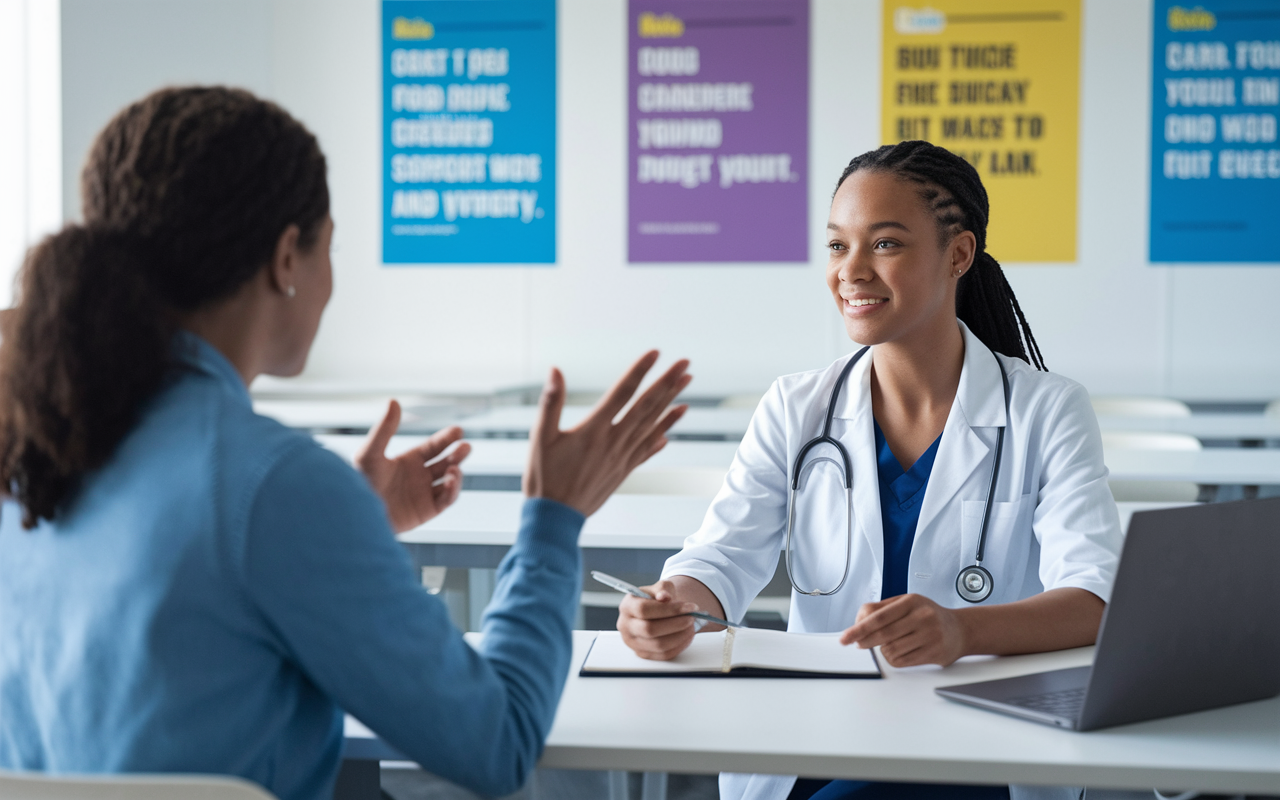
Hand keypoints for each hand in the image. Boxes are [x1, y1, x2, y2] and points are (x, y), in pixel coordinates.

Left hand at [356, 400, 471, 532]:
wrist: (356, 514)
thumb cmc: (357, 484)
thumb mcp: (370, 452)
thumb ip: (385, 428)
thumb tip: (393, 401)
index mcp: (407, 461)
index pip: (433, 447)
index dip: (447, 438)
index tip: (458, 431)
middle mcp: (418, 477)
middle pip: (446, 462)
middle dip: (458, 454)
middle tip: (465, 446)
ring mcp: (423, 494)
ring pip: (449, 481)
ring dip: (456, 473)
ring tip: (454, 468)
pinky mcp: (426, 512)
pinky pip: (446, 500)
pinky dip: (453, 490)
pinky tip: (450, 480)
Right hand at [523, 351, 690, 515]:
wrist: (556, 518)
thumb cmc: (544, 478)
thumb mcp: (539, 438)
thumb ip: (550, 403)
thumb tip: (555, 371)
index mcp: (593, 430)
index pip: (622, 392)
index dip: (639, 371)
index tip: (655, 353)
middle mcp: (613, 442)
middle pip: (646, 406)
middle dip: (667, 382)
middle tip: (685, 364)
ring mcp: (622, 457)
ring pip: (652, 424)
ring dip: (671, 403)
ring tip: (686, 385)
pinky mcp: (624, 470)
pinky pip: (648, 448)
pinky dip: (663, 433)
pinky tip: (673, 425)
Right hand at [617, 579, 698, 660]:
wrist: (657, 611)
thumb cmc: (658, 598)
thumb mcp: (660, 588)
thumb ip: (663, 589)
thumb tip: (664, 596)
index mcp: (626, 606)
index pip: (644, 609)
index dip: (669, 609)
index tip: (689, 607)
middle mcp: (625, 625)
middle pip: (650, 629)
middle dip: (676, 624)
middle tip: (692, 618)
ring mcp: (633, 642)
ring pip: (659, 645)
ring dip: (680, 636)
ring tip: (691, 626)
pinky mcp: (643, 654)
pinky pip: (663, 655)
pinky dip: (679, 646)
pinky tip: (687, 635)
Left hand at [839, 593, 966, 666]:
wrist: (960, 630)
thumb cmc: (928, 615)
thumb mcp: (906, 603)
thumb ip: (882, 609)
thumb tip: (858, 620)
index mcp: (912, 602)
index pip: (879, 616)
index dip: (859, 628)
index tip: (846, 637)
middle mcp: (923, 617)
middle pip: (884, 634)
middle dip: (866, 641)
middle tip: (857, 644)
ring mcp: (930, 635)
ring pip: (892, 649)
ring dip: (882, 651)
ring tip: (886, 646)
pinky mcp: (935, 652)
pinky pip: (903, 661)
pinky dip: (893, 659)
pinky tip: (896, 653)